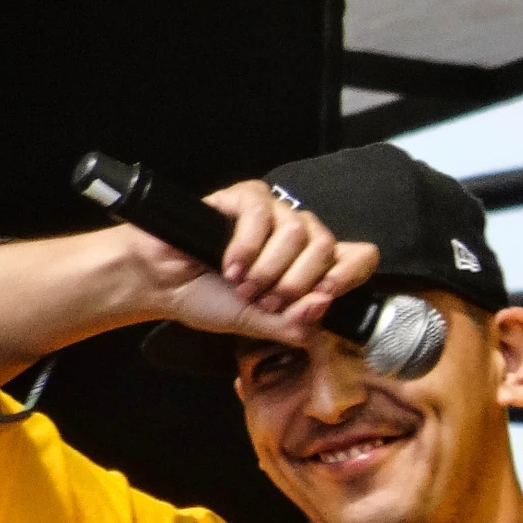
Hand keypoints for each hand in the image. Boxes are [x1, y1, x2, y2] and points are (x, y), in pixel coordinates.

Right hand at [128, 180, 378, 343]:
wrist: (161, 284)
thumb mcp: (258, 324)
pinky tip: (228, 265)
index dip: (350, 274)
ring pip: (298, 232)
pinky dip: (246, 247)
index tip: (323, 295)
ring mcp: (275, 212)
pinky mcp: (247, 197)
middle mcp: (300, 236)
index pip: (361, 256)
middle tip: (264, 301)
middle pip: (328, 246)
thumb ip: (293, 325)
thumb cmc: (209, 300)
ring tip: (241, 285)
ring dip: (268, 269)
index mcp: (311, 266)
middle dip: (296, 283)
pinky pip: (262, 214)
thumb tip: (322, 307)